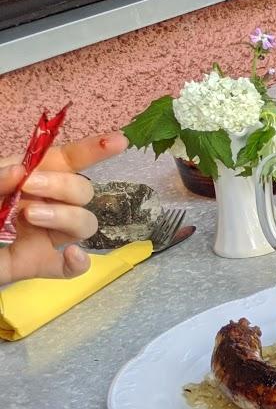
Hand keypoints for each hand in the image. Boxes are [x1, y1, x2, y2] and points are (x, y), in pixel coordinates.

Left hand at [0, 131, 126, 285]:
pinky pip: (74, 267)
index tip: (119, 142)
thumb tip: (24, 170)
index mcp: (27, 179)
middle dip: (62, 186)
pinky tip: (70, 255)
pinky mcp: (40, 266)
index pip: (66, 160)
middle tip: (27, 190)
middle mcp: (44, 205)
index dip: (93, 149)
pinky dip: (78, 262)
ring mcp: (44, 237)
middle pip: (83, 191)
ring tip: (28, 219)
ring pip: (84, 224)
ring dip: (65, 217)